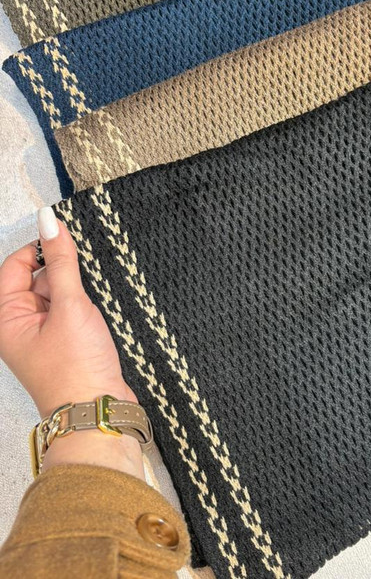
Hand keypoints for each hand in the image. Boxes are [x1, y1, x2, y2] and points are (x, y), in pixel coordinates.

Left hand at [0, 207, 143, 477]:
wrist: (97, 412)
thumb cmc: (76, 366)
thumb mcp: (69, 306)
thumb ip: (61, 261)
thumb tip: (49, 220)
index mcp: (6, 317)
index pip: (16, 265)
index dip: (40, 248)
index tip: (68, 239)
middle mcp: (19, 325)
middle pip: (35, 277)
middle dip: (60, 270)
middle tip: (84, 274)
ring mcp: (42, 334)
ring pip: (55, 292)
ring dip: (74, 288)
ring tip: (91, 298)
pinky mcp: (64, 341)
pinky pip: (69, 309)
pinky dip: (82, 303)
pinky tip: (98, 307)